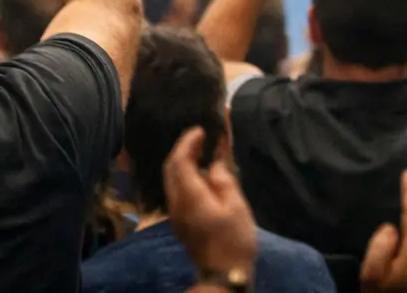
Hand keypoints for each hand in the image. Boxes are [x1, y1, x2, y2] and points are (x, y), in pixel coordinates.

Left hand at [164, 127, 257, 278]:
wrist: (224, 276)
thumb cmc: (234, 240)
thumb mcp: (236, 206)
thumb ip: (223, 180)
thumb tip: (214, 164)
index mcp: (189, 196)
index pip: (180, 160)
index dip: (188, 142)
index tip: (200, 130)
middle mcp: (176, 202)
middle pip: (171, 168)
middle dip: (183, 149)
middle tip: (200, 137)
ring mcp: (176, 214)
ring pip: (172, 179)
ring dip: (183, 162)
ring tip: (202, 152)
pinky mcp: (180, 222)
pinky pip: (177, 190)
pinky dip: (186, 176)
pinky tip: (202, 175)